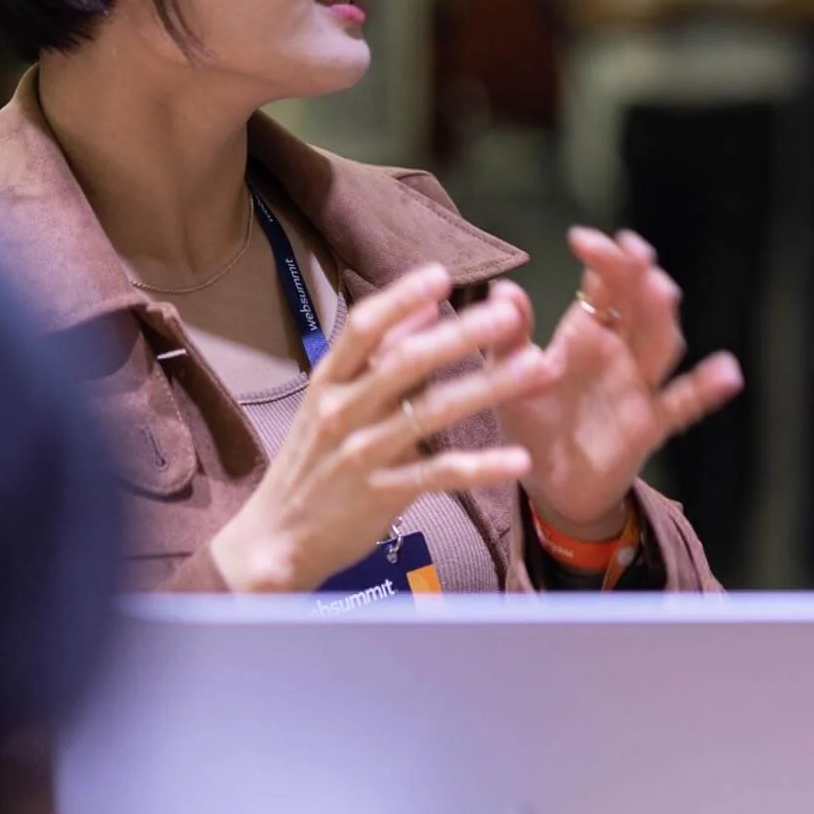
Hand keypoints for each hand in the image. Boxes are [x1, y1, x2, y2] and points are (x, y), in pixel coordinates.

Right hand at [209, 264, 553, 592]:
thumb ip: (379, 354)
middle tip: (510, 315)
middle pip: (406, 363)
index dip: (402, 299)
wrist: (277, 538)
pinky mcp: (381, 495)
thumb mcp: (333, 399)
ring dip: (489, 387)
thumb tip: (427, 306)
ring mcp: (361, 453)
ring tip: (536, 368)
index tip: (443, 275)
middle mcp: (342, 410)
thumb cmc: (314, 459)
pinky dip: (480, 467)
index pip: (363, 328)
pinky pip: (439, 475)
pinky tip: (519, 459)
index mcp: (330, 380)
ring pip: (431, 412)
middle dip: (461, 336)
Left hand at [488, 228, 741, 539]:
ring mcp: (637, 387)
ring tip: (661, 290)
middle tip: (633, 251)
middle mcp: (619, 352)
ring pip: (660, 343)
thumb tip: (506, 289)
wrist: (547, 485)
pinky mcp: (648, 426)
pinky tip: (727, 372)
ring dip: (662, 317)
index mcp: (587, 333)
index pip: (606, 286)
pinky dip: (706, 389)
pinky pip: (682, 405)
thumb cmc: (530, 424)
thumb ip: (509, 337)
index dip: (604, 260)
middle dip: (638, 276)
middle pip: (639, 305)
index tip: (585, 239)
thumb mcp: (507, 378)